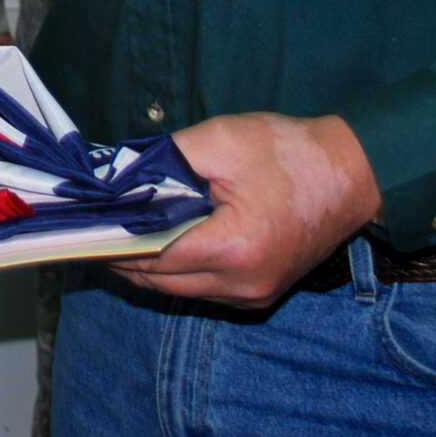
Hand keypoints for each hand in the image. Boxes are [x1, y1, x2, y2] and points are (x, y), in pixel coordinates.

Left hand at [108, 112, 382, 307]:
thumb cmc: (290, 153)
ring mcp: (253, 295)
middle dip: (122, 255)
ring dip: (148, 265)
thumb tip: (118, 179)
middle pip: (159, 281)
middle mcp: (242, 284)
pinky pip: (203, 289)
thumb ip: (165, 163)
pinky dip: (177, 269)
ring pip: (178, 290)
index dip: (112, 240)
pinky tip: (158, 241)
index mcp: (233, 249)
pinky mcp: (260, 293)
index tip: (80, 226)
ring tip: (116, 233)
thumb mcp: (221, 141)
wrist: (355, 173)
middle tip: (89, 230)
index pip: (151, 256)